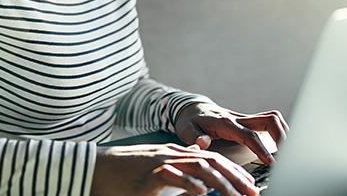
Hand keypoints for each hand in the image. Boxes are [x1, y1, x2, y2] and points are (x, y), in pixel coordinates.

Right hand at [91, 143, 259, 195]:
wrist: (93, 168)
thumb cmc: (122, 176)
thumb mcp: (155, 174)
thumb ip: (177, 175)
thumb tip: (198, 185)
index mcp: (174, 155)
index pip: (211, 159)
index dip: (232, 170)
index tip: (249, 184)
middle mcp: (171, 154)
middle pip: (211, 160)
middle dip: (235, 176)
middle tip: (253, 191)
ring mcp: (159, 161)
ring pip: (198, 167)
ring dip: (221, 181)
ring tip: (237, 195)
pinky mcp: (147, 173)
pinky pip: (172, 176)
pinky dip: (189, 184)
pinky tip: (202, 193)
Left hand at [174, 103, 289, 164]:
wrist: (192, 108)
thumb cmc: (190, 121)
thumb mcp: (186, 130)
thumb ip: (194, 137)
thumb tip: (202, 143)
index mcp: (225, 123)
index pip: (248, 135)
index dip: (261, 148)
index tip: (271, 162)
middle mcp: (238, 118)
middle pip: (268, 120)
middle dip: (281, 136)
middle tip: (287, 156)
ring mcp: (245, 119)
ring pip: (272, 118)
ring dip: (283, 132)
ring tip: (288, 151)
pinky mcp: (248, 121)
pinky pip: (269, 122)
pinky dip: (279, 132)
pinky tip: (281, 146)